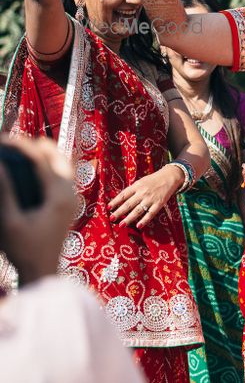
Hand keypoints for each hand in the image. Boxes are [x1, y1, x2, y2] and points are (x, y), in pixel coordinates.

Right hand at [0, 136, 79, 284]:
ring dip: (49, 154)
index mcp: (58, 196)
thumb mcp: (9, 222)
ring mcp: (73, 200)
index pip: (41, 161)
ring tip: (28, 148)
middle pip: (60, 158)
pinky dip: (52, 166)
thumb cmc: (23, 250)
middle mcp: (70, 194)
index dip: (23, 146)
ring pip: (66, 166)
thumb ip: (6, 192)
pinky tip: (37, 168)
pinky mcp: (70, 205)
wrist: (43, 271)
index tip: (6, 139)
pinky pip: (65, 177)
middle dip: (40, 146)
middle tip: (19, 140)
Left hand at [109, 164, 183, 228]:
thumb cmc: (153, 180)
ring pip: (138, 210)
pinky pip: (150, 214)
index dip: (115, 201)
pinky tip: (138, 226)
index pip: (124, 195)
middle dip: (119, 212)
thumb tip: (121, 200)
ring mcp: (151, 199)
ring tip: (121, 225)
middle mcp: (143, 192)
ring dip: (129, 218)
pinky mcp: (159, 204)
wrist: (170, 176)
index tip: (108, 207)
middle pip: (128, 204)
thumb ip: (132, 190)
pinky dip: (144, 220)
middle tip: (112, 218)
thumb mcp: (141, 181)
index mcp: (137, 186)